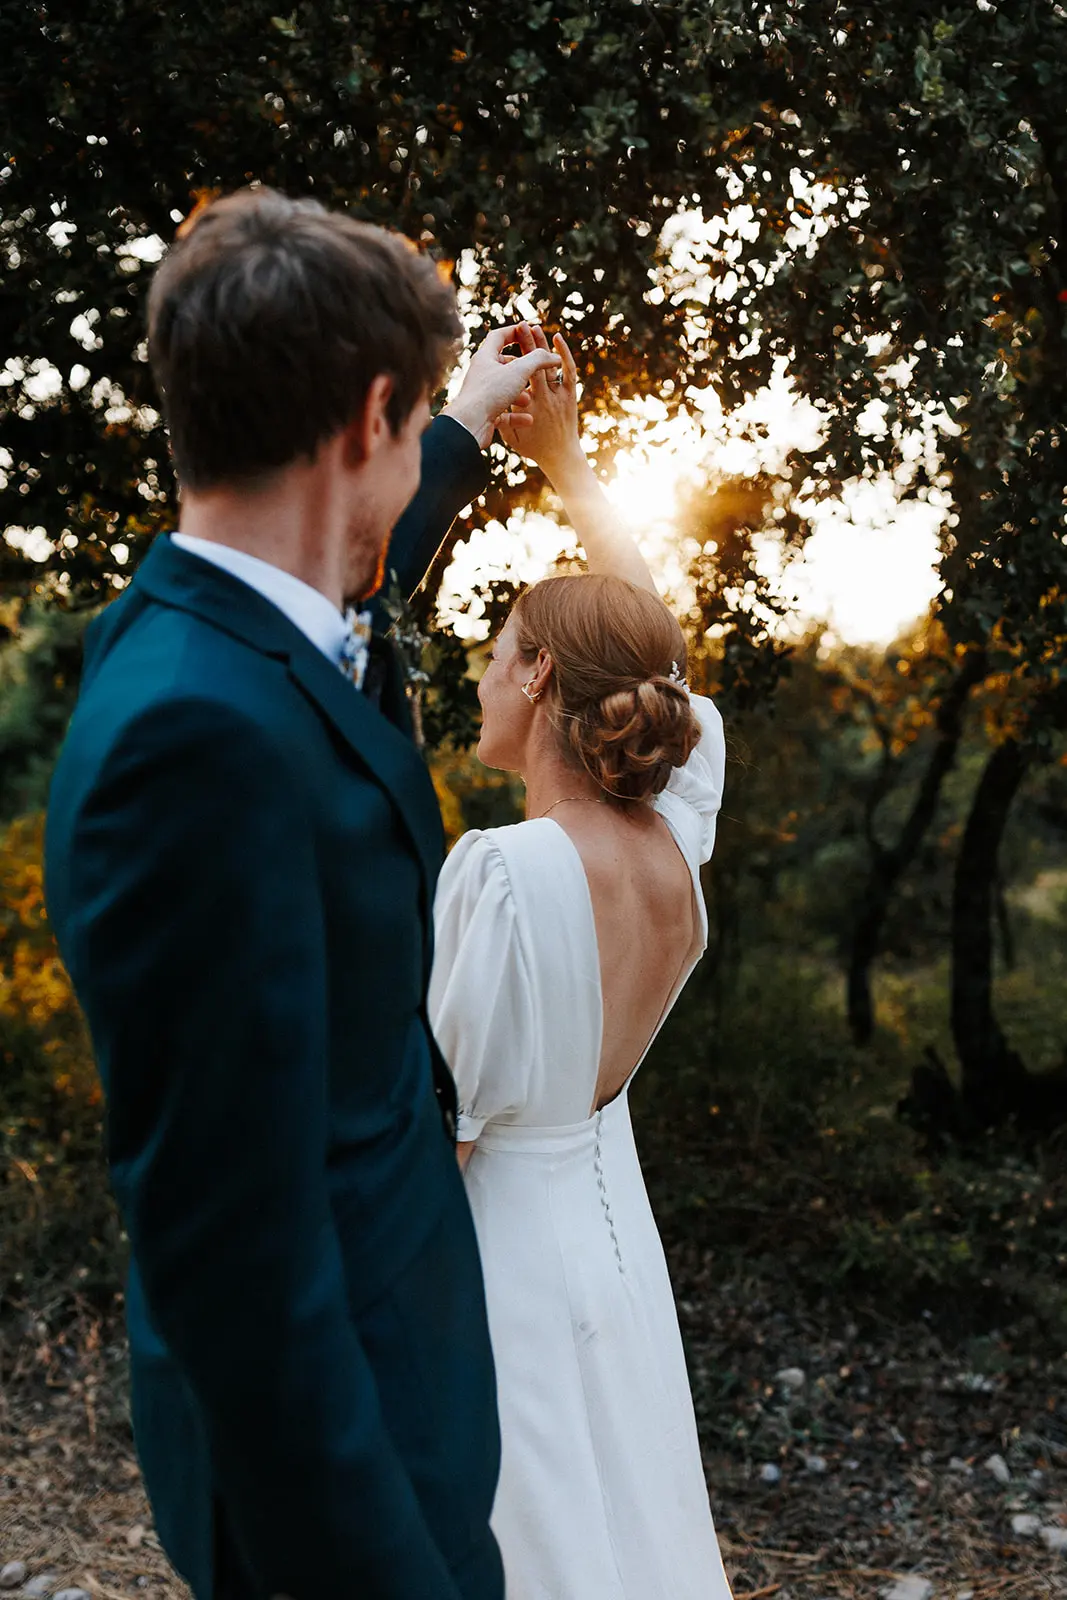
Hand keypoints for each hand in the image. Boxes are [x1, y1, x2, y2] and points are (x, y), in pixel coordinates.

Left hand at [442, 323, 560, 449]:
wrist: (469, 425)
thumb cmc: (490, 393)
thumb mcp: (519, 371)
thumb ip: (538, 360)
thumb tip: (555, 356)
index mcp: (485, 357)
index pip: (499, 336)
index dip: (516, 331)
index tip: (530, 332)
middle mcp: (482, 374)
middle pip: (503, 364)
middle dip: (522, 368)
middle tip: (536, 370)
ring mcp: (483, 394)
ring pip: (505, 390)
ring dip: (520, 394)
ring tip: (530, 399)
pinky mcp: (484, 414)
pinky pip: (504, 412)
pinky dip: (517, 416)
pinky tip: (529, 420)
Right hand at [497, 326, 583, 482]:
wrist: (561, 458)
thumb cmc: (533, 449)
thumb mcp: (511, 436)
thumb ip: (501, 418)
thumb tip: (486, 401)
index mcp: (527, 405)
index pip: (520, 373)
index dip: (513, 356)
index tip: (506, 340)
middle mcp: (544, 398)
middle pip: (534, 364)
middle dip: (528, 342)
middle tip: (522, 325)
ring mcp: (559, 396)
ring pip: (551, 365)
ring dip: (543, 345)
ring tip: (536, 328)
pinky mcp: (570, 396)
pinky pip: (569, 372)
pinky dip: (564, 355)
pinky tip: (558, 340)